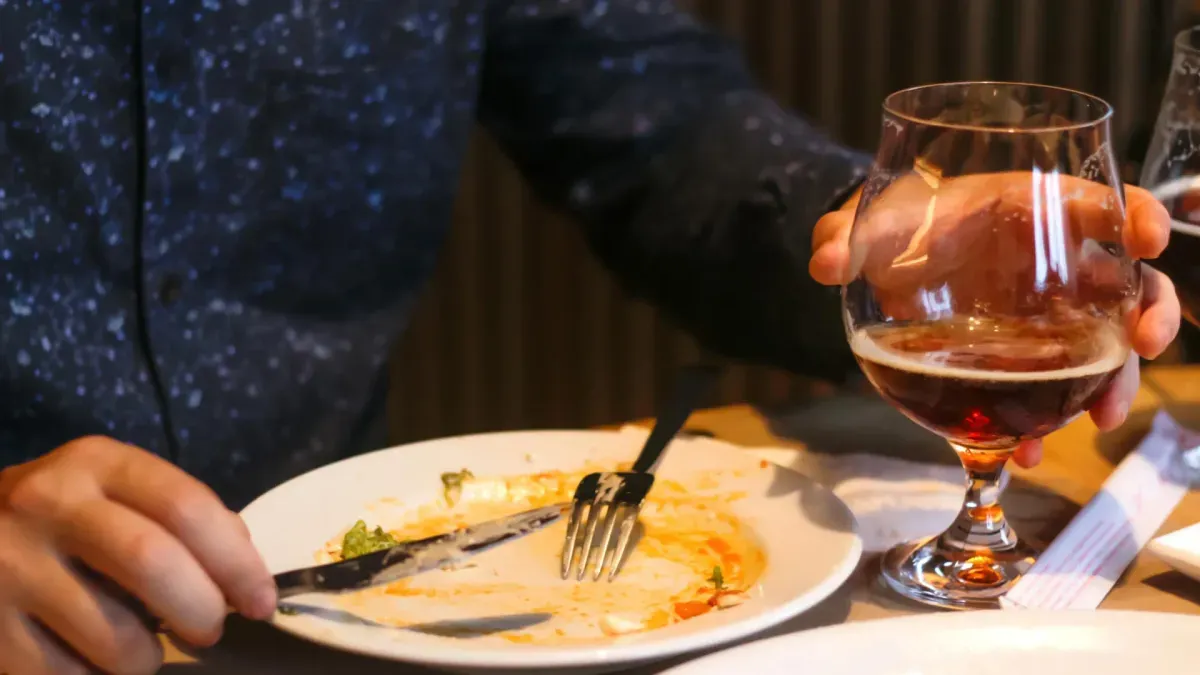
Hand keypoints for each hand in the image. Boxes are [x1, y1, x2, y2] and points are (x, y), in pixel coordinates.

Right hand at [0, 437, 276, 674]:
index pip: (185, 506)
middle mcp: (50, 504)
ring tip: (144, 650)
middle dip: (202, 609)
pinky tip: (94, 661)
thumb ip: (178, 518)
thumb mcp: (115, 491)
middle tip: (210, 630)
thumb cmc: (63, 518)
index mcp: (97, 463)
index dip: (237, 562)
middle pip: (153, 562)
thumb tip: (242, 569)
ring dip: (148, 660)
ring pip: (115, 637)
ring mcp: (11, 567)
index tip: (262, 602)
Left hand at [810, 174, 1180, 468]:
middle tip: (1143, 343)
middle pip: (1127, 280)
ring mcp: (1047, 310)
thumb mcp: (869, 225)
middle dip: (1149, 311)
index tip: (1149, 236)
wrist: (886, 261)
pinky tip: (1023, 449)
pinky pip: (1054, 386)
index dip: (1132, 213)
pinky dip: (1047, 419)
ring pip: (1105, 342)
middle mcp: (1053, 261)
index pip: (1096, 200)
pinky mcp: (1028, 353)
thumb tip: (825, 260)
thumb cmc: (896, 227)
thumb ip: (846, 235)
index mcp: (1027, 209)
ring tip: (1102, 419)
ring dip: (1114, 380)